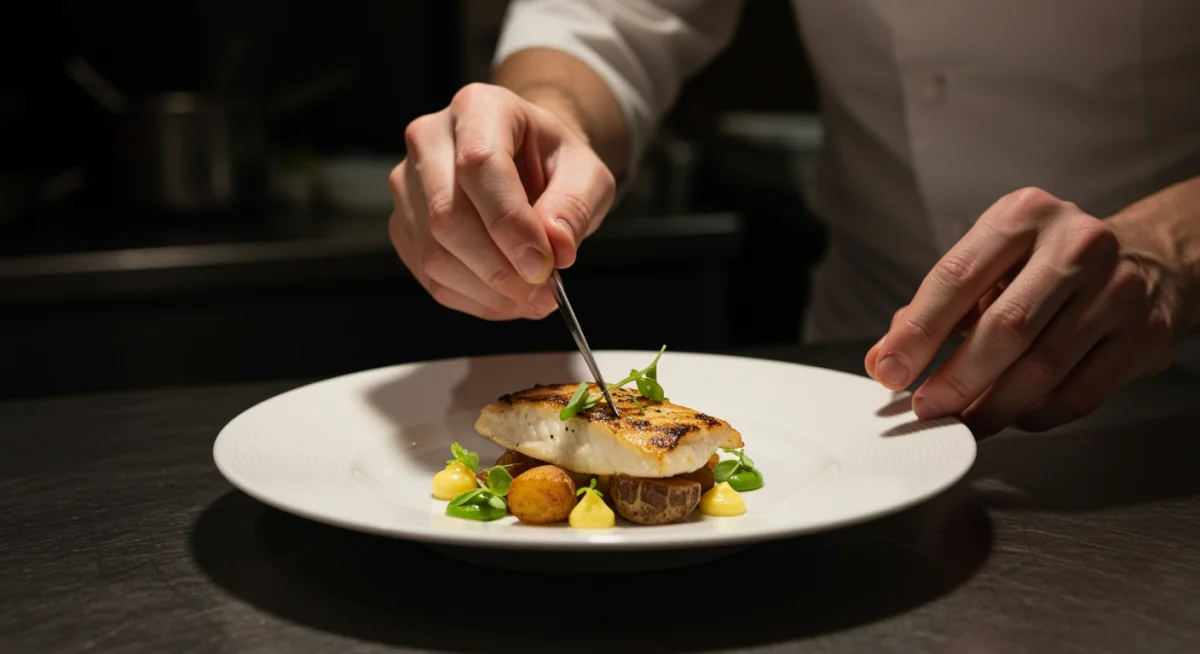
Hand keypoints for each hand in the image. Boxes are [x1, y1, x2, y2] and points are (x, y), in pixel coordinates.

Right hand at [388, 83, 615, 319]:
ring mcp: (408, 183)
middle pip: (447, 215)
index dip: (510, 222)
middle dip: (499, 268)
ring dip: (488, 291)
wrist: (527, 163)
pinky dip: (473, 299)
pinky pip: (429, 276)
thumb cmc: (552, 162)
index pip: (480, 164)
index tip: (543, 264)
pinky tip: (506, 296)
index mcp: (478, 107)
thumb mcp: (587, 173)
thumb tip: (556, 248)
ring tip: (531, 296)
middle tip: (544, 292)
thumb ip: (576, 206)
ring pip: (434, 253)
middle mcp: (430, 138)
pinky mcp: (403, 225)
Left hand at [865, 187, 1189, 435]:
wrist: (1144, 259)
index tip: (890, 371)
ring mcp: (1119, 289)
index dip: (918, 332)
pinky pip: (1082, 392)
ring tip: (964, 421)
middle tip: (926, 408)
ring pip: (1044, 367)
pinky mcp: (1146, 333)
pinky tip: (1016, 414)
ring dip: (994, 406)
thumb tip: (884, 359)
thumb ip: (933, 310)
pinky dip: (1040, 413)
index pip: (956, 277)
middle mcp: (1077, 244)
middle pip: (1005, 328)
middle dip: (956, 379)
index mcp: (1024, 215)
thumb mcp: (988, 265)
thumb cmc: (1045, 266)